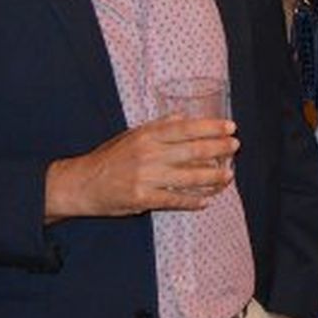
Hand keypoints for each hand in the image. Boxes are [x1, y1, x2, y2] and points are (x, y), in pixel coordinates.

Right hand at [44, 117, 237, 221]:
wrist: (81, 183)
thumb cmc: (109, 157)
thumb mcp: (131, 135)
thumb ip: (158, 126)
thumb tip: (183, 116)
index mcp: (147, 135)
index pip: (186, 128)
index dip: (211, 127)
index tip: (230, 126)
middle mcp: (149, 154)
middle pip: (192, 151)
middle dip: (218, 149)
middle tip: (235, 147)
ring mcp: (146, 177)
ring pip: (188, 177)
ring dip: (212, 177)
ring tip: (228, 175)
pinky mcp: (142, 198)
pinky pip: (174, 200)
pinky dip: (192, 201)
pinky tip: (206, 200)